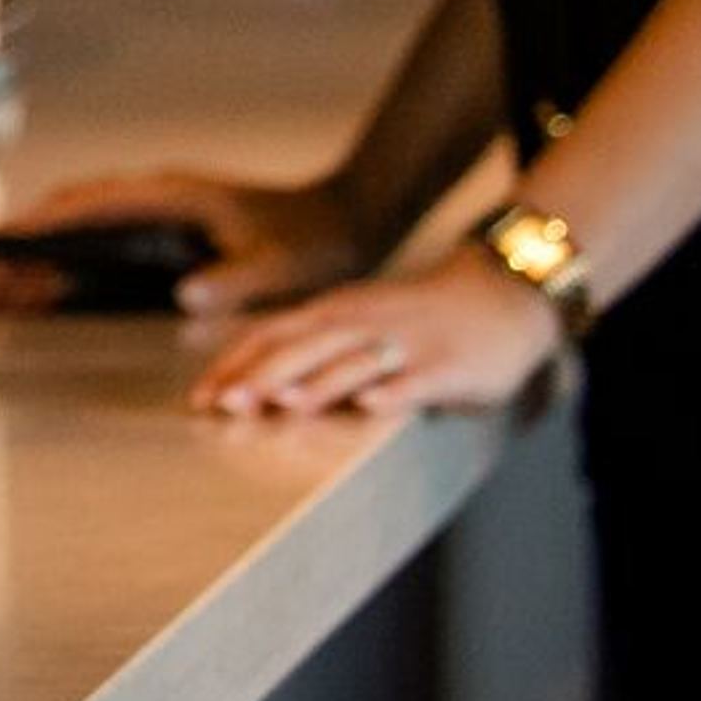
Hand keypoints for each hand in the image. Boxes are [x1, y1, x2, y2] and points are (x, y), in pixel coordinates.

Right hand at [0, 159, 364, 317]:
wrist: (346, 221)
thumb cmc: (314, 243)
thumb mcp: (278, 268)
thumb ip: (234, 282)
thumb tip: (186, 295)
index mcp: (174, 197)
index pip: (94, 206)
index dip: (45, 225)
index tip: (2, 242)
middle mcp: (157, 200)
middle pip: (75, 215)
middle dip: (26, 243)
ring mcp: (159, 216)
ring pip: (83, 228)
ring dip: (43, 254)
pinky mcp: (166, 236)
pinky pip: (103, 246)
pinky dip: (70, 264)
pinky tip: (50, 289)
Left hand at [195, 253, 568, 419]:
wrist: (500, 295)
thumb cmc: (416, 320)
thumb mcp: (356, 322)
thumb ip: (313, 348)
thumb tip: (256, 382)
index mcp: (334, 313)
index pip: (271, 335)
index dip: (234, 365)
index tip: (200, 399)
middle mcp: (362, 323)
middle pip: (304, 347)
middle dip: (262, 375)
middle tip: (226, 405)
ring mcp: (406, 343)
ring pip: (355, 361)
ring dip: (318, 383)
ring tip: (283, 404)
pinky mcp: (448, 365)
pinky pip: (418, 378)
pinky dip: (393, 390)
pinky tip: (371, 404)